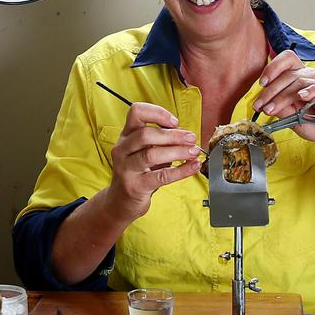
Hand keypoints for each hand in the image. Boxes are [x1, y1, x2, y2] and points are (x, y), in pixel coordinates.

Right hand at [106, 102, 200, 220]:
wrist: (121, 201)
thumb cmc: (137, 173)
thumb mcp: (144, 152)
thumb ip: (161, 141)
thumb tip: (185, 134)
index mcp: (126, 136)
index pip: (136, 112)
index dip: (157, 113)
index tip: (174, 122)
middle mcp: (122, 149)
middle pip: (146, 134)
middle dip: (173, 135)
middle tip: (191, 138)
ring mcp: (126, 168)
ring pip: (152, 154)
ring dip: (178, 151)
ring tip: (193, 152)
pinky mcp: (135, 186)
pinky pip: (161, 176)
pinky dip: (181, 171)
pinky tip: (192, 167)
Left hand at [253, 50, 314, 150]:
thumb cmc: (314, 123)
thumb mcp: (291, 117)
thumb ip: (279, 108)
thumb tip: (263, 103)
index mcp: (300, 77)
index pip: (287, 60)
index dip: (273, 67)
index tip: (262, 83)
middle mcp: (311, 76)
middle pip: (288, 75)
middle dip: (270, 91)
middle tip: (259, 105)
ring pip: (299, 82)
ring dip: (282, 97)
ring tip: (271, 109)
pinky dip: (310, 90)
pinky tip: (301, 96)